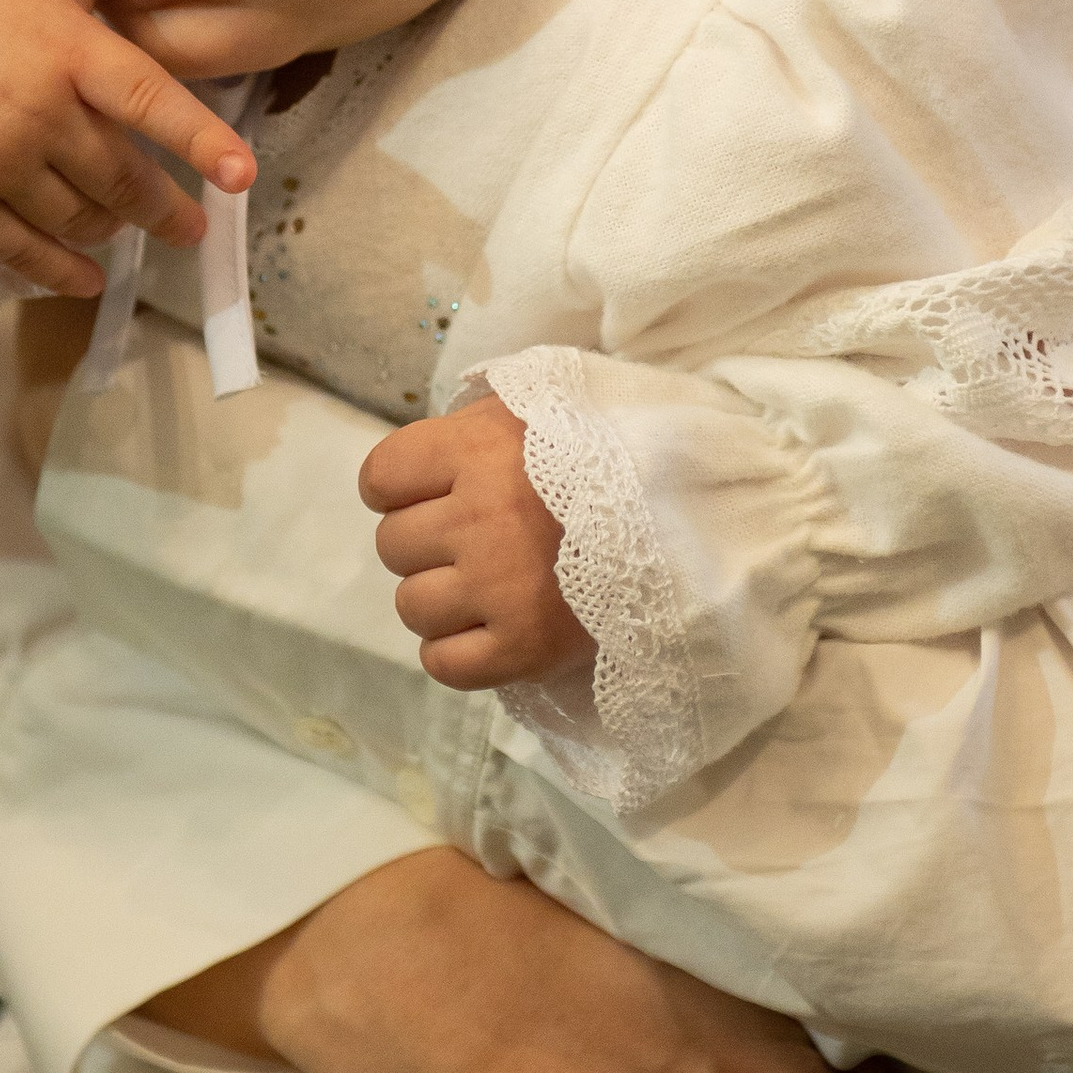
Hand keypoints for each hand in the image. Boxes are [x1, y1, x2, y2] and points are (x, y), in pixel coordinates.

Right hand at [0, 0, 253, 300]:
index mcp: (68, 50)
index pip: (149, 99)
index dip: (200, 139)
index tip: (241, 176)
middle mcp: (37, 110)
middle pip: (121, 179)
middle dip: (166, 209)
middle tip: (193, 226)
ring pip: (79, 218)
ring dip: (112, 229)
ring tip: (126, 224)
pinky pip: (22, 251)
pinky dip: (62, 272)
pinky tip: (89, 277)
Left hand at [360, 397, 586, 688]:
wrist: (692, 514)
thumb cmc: (611, 452)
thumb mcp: (543, 409)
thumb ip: (476, 428)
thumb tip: (421, 462)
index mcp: (478, 450)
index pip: (380, 478)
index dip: (400, 489)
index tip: (435, 493)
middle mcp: (478, 517)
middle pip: (393, 545)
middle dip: (426, 544)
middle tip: (478, 541)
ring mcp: (498, 587)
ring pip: (412, 607)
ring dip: (441, 599)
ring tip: (489, 587)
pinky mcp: (524, 649)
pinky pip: (443, 664)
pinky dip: (455, 652)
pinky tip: (488, 632)